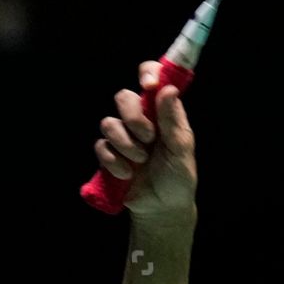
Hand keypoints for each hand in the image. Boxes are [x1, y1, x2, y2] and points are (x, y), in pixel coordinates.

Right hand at [93, 60, 197, 221]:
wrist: (162, 208)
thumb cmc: (178, 178)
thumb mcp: (181, 151)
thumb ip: (173, 122)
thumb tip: (168, 89)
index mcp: (162, 114)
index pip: (152, 80)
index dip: (148, 75)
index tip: (149, 86)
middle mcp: (141, 120)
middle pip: (123, 97)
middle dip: (133, 117)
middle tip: (149, 138)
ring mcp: (123, 136)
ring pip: (108, 123)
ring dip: (126, 143)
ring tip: (141, 161)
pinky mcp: (109, 155)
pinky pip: (101, 147)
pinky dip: (114, 161)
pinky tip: (128, 174)